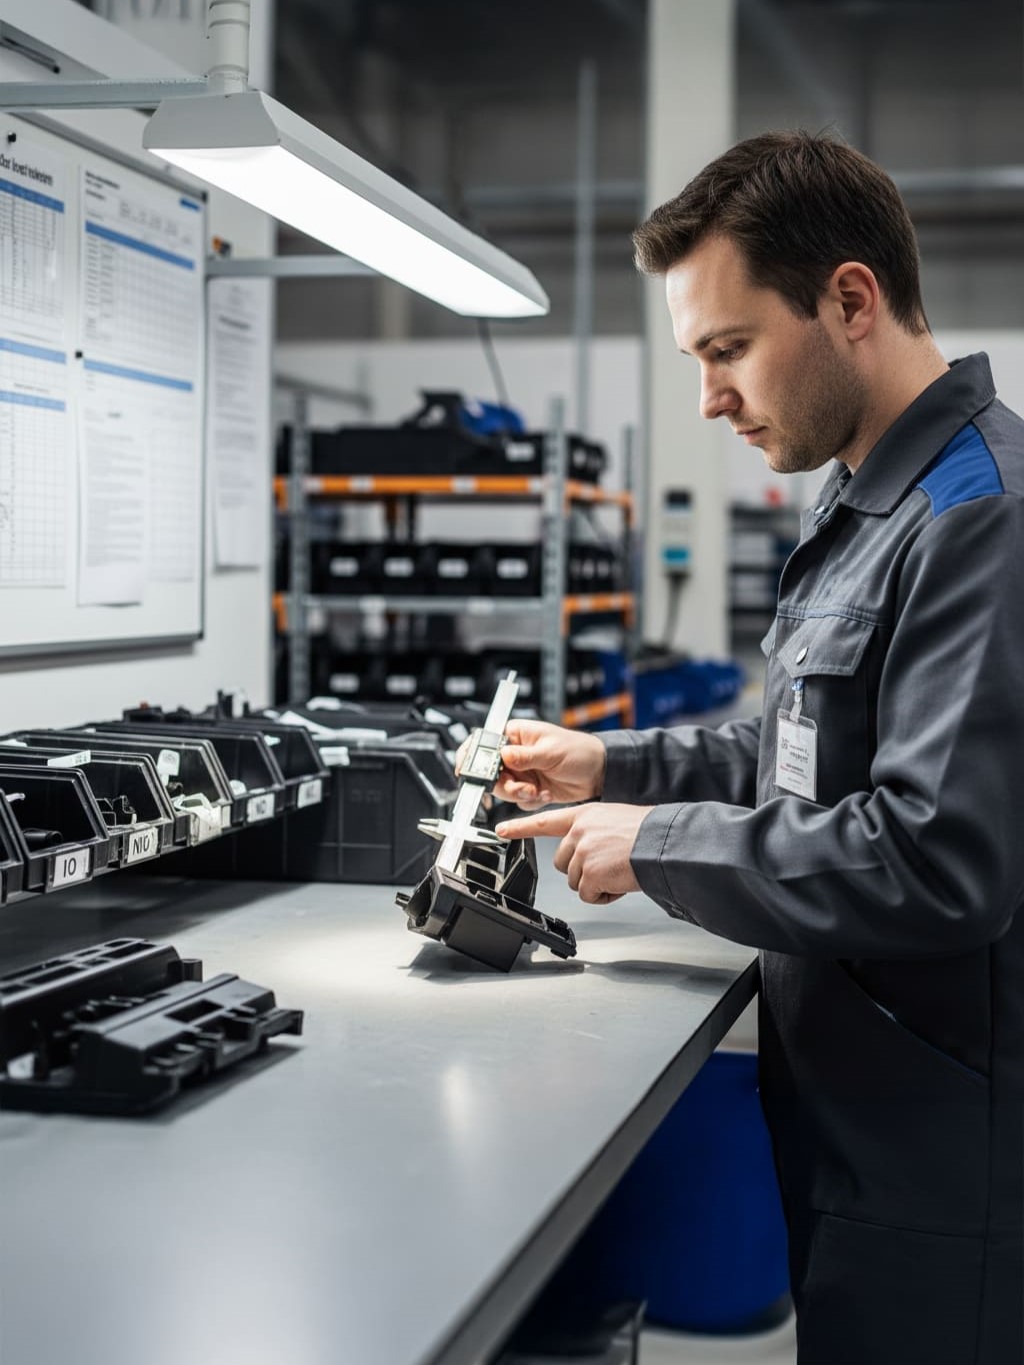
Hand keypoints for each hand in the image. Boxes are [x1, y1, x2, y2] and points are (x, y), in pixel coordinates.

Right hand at [456, 718, 606, 809]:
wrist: (597, 773)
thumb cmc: (578, 751)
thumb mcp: (551, 751)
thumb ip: (524, 756)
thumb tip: (503, 755)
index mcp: (515, 735)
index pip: (484, 743)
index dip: (472, 757)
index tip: (471, 771)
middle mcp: (513, 754)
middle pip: (489, 772)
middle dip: (504, 784)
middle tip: (522, 787)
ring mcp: (520, 772)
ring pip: (502, 789)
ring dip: (519, 794)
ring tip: (536, 791)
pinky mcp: (528, 789)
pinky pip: (518, 801)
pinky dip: (530, 801)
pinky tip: (545, 794)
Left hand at [495, 803, 651, 903]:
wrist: (663, 842)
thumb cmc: (648, 833)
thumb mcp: (614, 820)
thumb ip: (593, 832)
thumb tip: (588, 852)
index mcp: (584, 815)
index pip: (545, 821)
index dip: (521, 827)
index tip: (501, 830)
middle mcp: (579, 832)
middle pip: (563, 864)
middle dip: (583, 871)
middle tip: (608, 866)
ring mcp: (582, 852)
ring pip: (576, 882)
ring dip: (597, 884)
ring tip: (619, 871)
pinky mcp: (589, 873)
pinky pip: (589, 896)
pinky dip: (605, 896)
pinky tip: (620, 882)